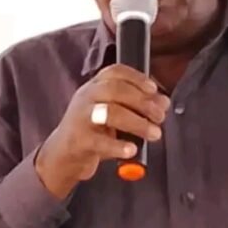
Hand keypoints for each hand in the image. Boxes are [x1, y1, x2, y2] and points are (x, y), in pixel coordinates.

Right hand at [35, 64, 169, 197]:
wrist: (63, 155)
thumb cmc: (92, 130)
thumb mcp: (112, 113)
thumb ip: (137, 105)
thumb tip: (163, 102)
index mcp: (95, 86)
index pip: (115, 72)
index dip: (137, 78)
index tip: (154, 89)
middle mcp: (86, 97)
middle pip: (116, 90)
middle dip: (143, 102)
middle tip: (160, 116)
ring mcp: (80, 118)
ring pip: (110, 113)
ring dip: (137, 123)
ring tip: (154, 133)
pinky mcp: (78, 140)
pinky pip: (100, 141)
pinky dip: (119, 146)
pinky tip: (132, 150)